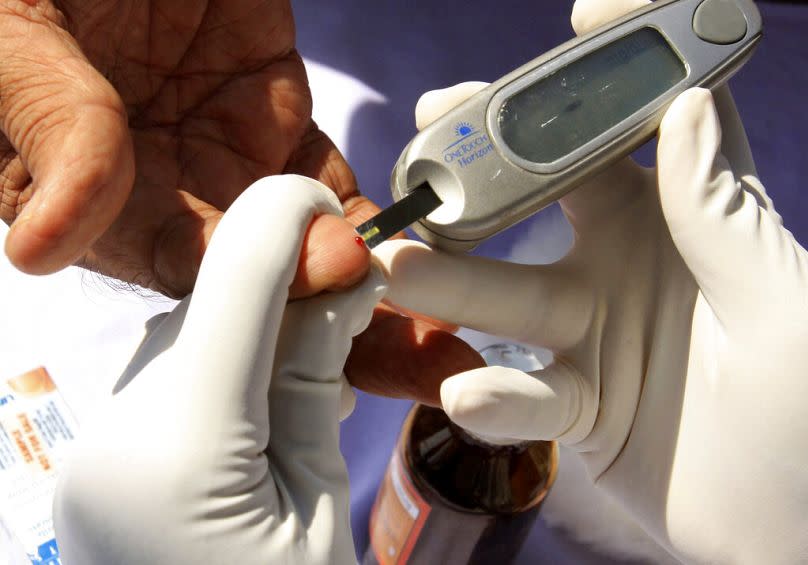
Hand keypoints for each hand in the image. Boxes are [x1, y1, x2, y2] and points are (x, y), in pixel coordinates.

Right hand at [0, 0, 376, 297]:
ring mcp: (225, 153)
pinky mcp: (273, 113)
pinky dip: (355, 206)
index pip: (163, 257)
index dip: (225, 278)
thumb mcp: (21, 40)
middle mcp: (161, 187)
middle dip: (299, 273)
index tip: (281, 279)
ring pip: (292, 225)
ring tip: (381, 259)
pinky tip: (384, 227)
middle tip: (347, 271)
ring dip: (339, 249)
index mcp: (82, 189)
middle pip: (243, 258)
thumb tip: (43, 245)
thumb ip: (53, 125)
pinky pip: (323, 174)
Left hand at [53, 175, 386, 563]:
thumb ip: (321, 380)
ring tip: (312, 386)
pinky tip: (265, 413)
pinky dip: (228, 371)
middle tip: (355, 308)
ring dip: (259, 333)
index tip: (339, 210)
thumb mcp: (323, 504)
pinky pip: (174, 379)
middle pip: (214, 305)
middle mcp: (115, 436)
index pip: (237, 280)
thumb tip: (342, 279)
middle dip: (287, 289)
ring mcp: (96, 447)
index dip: (290, 219)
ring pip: (193, 337)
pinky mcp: (103, 457)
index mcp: (184, 453)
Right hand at [373, 0, 807, 561]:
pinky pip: (526, 395)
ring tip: (395, 272)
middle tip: (427, 153)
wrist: (795, 529)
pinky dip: (497, 398)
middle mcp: (629, 261)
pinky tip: (473, 394)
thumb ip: (721, 213)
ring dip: (449, 283)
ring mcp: (592, 331)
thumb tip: (680, 109)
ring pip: (504, 295)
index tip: (581, 13)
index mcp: (688, 219)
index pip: (647, 125)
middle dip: (482, 172)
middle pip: (539, 199)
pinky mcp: (574, 402)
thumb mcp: (781, 305)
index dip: (616, 66)